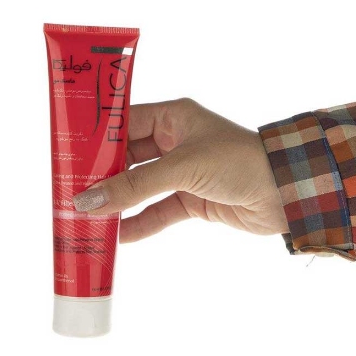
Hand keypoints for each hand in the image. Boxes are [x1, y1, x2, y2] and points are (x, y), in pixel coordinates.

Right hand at [73, 98, 288, 242]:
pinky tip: (119, 236)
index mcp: (174, 118)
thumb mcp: (182, 168)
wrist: (287, 193)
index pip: (124, 124)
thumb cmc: (239, 162)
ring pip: (141, 187)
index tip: (69, 156)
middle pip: (128, 159)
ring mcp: (183, 173)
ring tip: (88, 217)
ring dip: (118, 202)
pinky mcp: (192, 199)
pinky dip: (141, 223)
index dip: (97, 140)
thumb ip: (135, 186)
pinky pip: (159, 211)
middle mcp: (176, 142)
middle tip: (72, 192)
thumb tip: (88, 201)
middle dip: (103, 176)